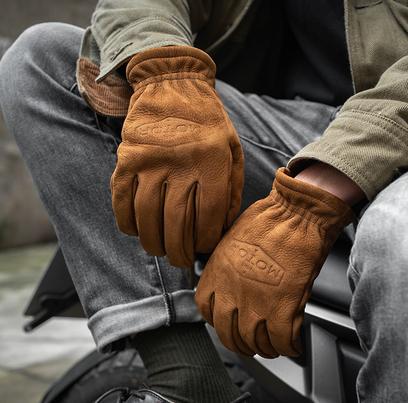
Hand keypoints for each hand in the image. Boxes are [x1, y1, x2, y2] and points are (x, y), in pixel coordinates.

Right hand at [111, 46, 243, 267]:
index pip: (207, 216)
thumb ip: (231, 190)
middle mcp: (180, 163)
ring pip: (147, 217)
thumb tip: (223, 229)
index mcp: (212, 162)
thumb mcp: (232, 151)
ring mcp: (150, 161)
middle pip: (176, 223)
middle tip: (181, 261)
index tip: (203, 248)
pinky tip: (137, 231)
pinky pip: (122, 200)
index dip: (204, 240)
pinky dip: (127, 222)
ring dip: (153, 242)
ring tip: (160, 251)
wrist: (171, 84)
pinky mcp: (127, 159)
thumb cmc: (209, 123)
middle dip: (179, 251)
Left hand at [195, 167, 354, 357]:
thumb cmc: (270, 219)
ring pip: (254, 343)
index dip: (216, 320)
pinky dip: (288, 348)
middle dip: (239, 344)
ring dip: (264, 350)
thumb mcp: (233, 240)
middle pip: (228, 334)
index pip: (205, 309)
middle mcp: (231, 292)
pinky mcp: (282, 308)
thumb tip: (232, 281)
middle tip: (249, 345)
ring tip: (273, 348)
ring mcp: (256, 303)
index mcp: (217, 273)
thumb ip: (228, 266)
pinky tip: (293, 345)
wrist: (296, 214)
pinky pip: (282, 341)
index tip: (224, 322)